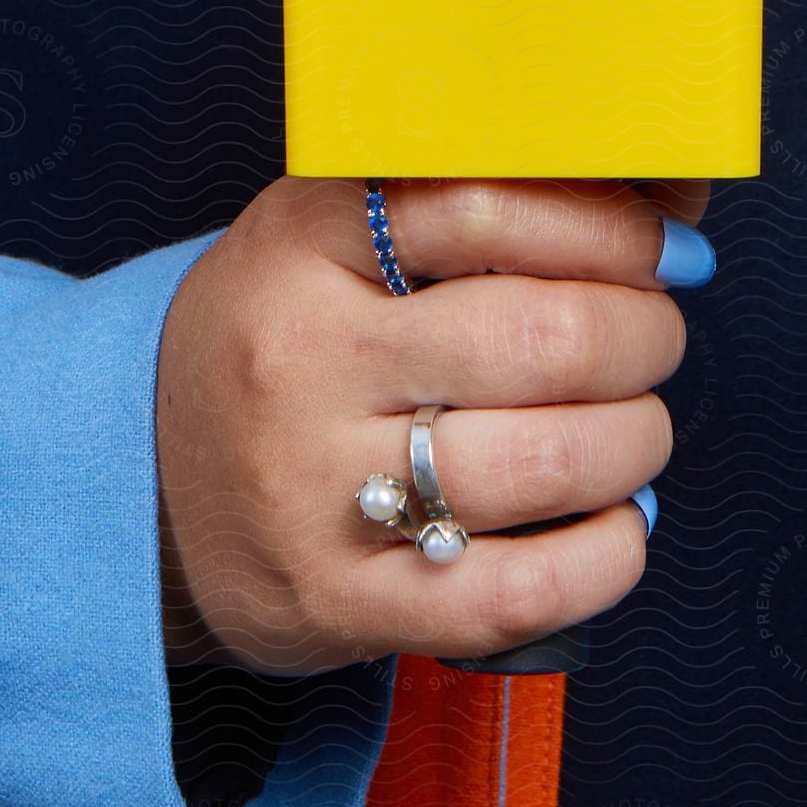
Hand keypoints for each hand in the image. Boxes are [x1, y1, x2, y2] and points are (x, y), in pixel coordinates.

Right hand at [155, 175, 704, 673]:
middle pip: (544, 336)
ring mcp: (317, 491)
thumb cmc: (279, 340)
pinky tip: (615, 521)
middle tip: (652, 337)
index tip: (664, 249)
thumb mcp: (333, 236)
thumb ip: (475, 204)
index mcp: (302, 244)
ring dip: (637, 441)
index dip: (612, 227)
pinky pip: (522, 590)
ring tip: (634, 428)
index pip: (491, 206)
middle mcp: (304, 361)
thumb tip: (669, 202)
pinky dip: (609, 553)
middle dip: (645, 335)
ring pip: (548, 461)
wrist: (137, 485)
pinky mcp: (341, 605)